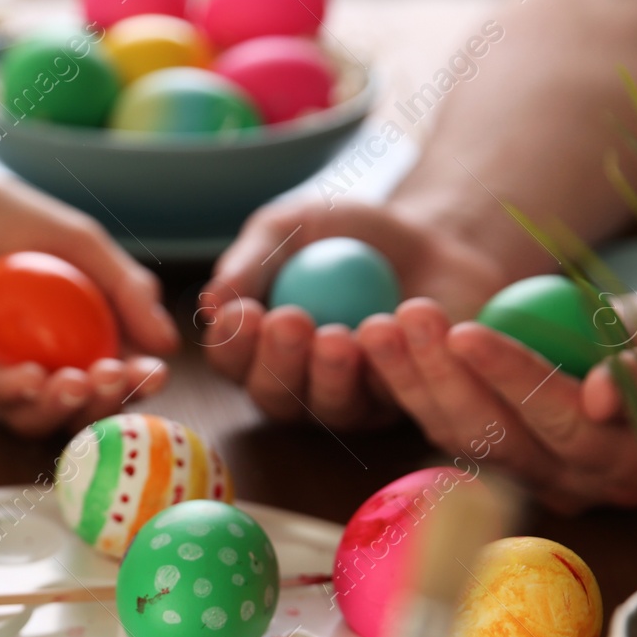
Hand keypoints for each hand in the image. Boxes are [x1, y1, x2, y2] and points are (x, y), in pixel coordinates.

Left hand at [0, 180, 177, 435]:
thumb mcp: (74, 238)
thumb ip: (124, 285)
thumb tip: (170, 342)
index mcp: (69, 336)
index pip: (112, 373)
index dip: (137, 382)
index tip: (155, 371)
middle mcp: (34, 363)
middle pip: (79, 407)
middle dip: (106, 402)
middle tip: (115, 377)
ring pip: (35, 416)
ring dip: (64, 406)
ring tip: (78, 379)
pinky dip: (13, 391)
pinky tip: (33, 376)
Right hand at [198, 200, 506, 428]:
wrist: (427, 237)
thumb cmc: (344, 234)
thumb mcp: (289, 229)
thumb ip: (250, 263)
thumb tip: (209, 304)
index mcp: (257, 350)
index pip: (232, 360)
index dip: (233, 343)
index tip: (240, 314)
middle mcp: (297, 387)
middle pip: (275, 397)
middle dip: (279, 362)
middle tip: (289, 323)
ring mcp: (350, 401)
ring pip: (332, 407)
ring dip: (331, 375)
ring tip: (337, 336)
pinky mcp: (403, 402)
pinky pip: (393, 396)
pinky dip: (391, 367)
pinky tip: (389, 332)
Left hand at [358, 298, 636, 511]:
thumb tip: (597, 396)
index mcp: (633, 457)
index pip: (562, 421)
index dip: (514, 378)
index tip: (467, 332)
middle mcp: (579, 481)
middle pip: (500, 437)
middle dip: (446, 374)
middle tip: (410, 317)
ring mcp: (532, 477)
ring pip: (461, 437)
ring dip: (413, 381)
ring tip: (378, 327)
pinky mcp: (493, 462)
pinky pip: (443, 430)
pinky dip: (408, 388)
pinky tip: (376, 347)